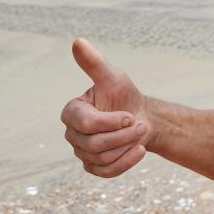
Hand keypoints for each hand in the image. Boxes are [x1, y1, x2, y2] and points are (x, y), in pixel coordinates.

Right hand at [60, 38, 151, 177]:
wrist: (142, 117)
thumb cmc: (124, 95)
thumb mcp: (113, 78)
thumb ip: (94, 63)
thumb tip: (77, 41)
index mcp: (71, 112)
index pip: (85, 124)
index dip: (110, 122)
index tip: (129, 115)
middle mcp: (72, 134)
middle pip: (95, 144)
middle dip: (123, 135)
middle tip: (142, 125)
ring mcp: (81, 153)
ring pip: (102, 158)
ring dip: (127, 146)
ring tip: (141, 134)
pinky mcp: (93, 167)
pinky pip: (107, 172)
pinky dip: (126, 162)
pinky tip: (139, 150)